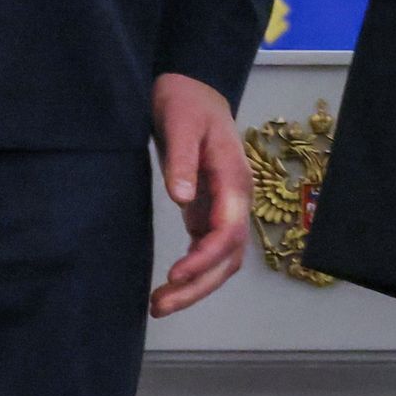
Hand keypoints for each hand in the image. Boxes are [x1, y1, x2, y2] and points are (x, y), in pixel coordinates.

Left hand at [150, 75, 250, 316]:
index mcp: (234, 179)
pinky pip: (208, 252)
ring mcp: (225, 208)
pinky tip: (169, 286)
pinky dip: (192, 274)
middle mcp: (236, 200)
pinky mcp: (209, 212)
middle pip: (229, 256)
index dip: (205, 258)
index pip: (229, 230)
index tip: (175, 274)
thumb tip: (181, 199)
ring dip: (196, 287)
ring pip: (222, 261)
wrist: (194, 90)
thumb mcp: (180, 122)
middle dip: (198, 285)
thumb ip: (182, 160)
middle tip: (160, 305)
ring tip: (159, 305)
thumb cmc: (187, 102)